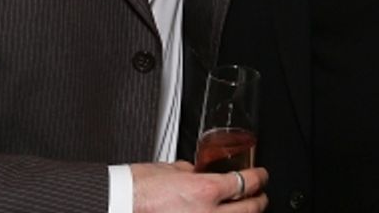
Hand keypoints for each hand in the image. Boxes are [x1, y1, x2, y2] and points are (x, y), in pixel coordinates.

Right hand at [131, 162, 267, 211]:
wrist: (118, 205)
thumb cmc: (136, 189)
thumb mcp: (169, 169)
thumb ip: (191, 170)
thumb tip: (198, 171)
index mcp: (205, 190)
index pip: (245, 182)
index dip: (258, 177)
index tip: (261, 175)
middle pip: (251, 209)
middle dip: (259, 200)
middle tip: (261, 195)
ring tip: (247, 210)